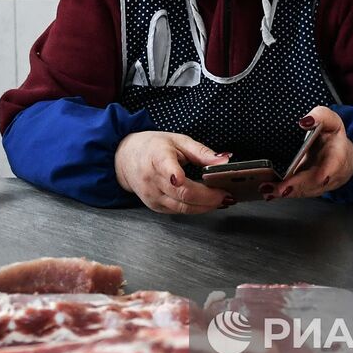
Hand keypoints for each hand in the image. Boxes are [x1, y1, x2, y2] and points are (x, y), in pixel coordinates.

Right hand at [114, 131, 231, 214]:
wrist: (125, 158)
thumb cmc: (153, 147)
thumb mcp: (178, 141)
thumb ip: (202, 152)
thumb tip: (225, 160)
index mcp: (157, 157)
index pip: (165, 167)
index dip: (173, 174)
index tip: (179, 178)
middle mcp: (152, 179)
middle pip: (183, 193)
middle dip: (209, 197)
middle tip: (227, 194)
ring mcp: (152, 195)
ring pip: (183, 207)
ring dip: (206, 206)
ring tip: (222, 199)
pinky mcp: (155, 206)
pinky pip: (180, 211)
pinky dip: (196, 208)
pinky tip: (208, 203)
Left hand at [273, 106, 352, 199]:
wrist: (341, 154)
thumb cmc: (332, 135)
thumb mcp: (329, 120)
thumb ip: (319, 116)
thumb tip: (304, 121)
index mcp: (338, 152)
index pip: (335, 162)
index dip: (327, 171)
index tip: (320, 177)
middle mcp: (332, 172)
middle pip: (316, 181)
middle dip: (299, 185)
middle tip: (281, 188)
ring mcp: (322, 183)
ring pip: (307, 190)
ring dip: (289, 192)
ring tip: (270, 190)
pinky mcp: (311, 188)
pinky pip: (299, 192)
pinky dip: (285, 193)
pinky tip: (270, 193)